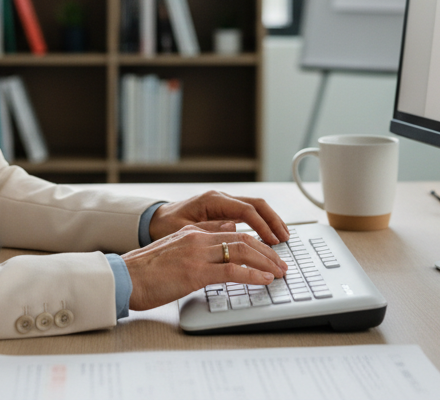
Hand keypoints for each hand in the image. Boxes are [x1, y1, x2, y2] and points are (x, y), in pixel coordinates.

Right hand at [123, 225, 287, 310]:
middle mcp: (197, 238)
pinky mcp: (195, 272)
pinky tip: (264, 280)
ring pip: (241, 250)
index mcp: (192, 233)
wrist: (124, 279)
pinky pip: (231, 270)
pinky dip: (252, 274)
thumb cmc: (145, 272)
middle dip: (267, 251)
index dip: (256, 242)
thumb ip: (196, 246)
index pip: (233, 232)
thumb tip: (221, 244)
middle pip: (243, 238)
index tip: (270, 253)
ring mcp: (196, 254)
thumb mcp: (173, 252)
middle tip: (282, 263)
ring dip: (266, 261)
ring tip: (279, 272)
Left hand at [148, 190, 289, 244]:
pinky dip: (261, 223)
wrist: (153, 221)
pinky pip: (248, 214)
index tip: (273, 241)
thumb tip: (234, 229)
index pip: (246, 211)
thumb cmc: (164, 226)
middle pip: (256, 205)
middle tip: (285, 239)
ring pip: (255, 208)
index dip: (263, 226)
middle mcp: (220, 198)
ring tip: (282, 238)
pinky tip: (268, 235)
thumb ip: (208, 229)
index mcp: (212, 201)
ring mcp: (223, 204)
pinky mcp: (223, 211)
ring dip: (270, 222)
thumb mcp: (183, 230)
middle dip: (273, 221)